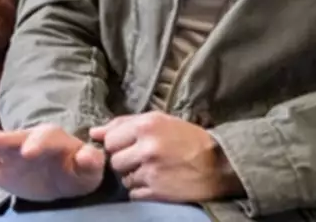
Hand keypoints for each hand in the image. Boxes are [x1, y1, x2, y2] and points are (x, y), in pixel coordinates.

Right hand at [0, 125, 106, 201]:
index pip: (46, 137)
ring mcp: (13, 150)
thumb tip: (86, 155)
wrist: (61, 179)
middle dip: (4, 138)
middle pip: (15, 135)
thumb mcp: (90, 169)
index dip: (37, 144)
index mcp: (53, 139)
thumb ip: (91, 161)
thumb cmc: (77, 171)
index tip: (28, 153)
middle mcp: (29, 139)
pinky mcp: (0, 161)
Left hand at [91, 113, 240, 202]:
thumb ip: (124, 124)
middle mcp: (146, 147)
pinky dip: (142, 191)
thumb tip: (94, 132)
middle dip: (125, 162)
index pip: (109, 139)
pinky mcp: (158, 192)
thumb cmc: (187, 139)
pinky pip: (134, 194)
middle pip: (114, 160)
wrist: (221, 164)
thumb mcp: (159, 121)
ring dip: (134, 177)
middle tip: (143, 160)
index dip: (117, 145)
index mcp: (145, 125)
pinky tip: (158, 183)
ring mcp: (151, 171)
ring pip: (123, 179)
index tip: (129, 147)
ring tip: (153, 171)